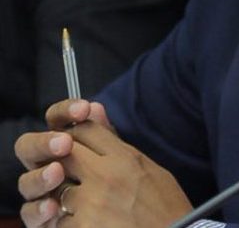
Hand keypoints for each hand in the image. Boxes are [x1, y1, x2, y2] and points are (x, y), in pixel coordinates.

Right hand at [15, 99, 109, 225]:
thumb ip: (102, 132)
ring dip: (40, 176)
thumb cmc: (117, 177)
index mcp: (62, 140)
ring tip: (56, 172)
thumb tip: (95, 107)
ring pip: (27, 181)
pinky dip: (39, 210)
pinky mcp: (42, 216)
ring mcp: (42, 190)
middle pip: (30, 147)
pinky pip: (31, 213)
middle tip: (64, 143)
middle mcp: (46, 162)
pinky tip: (51, 206)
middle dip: (44, 142)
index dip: (65, 111)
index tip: (84, 108)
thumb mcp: (114, 152)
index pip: (56, 119)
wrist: (124, 210)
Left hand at [17, 100, 192, 226]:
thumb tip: (95, 109)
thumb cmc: (167, 209)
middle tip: (76, 177)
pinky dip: (70, 225)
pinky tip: (90, 225)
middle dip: (64, 163)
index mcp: (126, 158)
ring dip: (67, 200)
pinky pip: (59, 223)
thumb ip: (118, 143)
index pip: (86, 129)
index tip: (80, 146)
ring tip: (89, 209)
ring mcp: (91, 204)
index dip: (77, 135)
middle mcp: (106, 176)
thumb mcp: (151, 170)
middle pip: (65, 154)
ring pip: (58, 191)